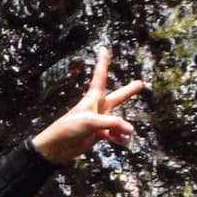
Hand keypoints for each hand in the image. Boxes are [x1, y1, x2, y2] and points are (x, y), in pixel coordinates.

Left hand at [30, 47, 145, 163]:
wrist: (56, 148)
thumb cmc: (68, 129)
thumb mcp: (91, 122)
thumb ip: (112, 123)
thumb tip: (129, 129)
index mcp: (92, 98)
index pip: (100, 76)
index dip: (103, 62)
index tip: (103, 48)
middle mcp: (97, 108)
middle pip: (117, 97)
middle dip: (128, 91)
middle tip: (140, 83)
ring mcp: (98, 121)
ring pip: (117, 120)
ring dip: (123, 127)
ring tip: (128, 133)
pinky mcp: (98, 134)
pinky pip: (114, 134)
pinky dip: (118, 138)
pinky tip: (120, 141)